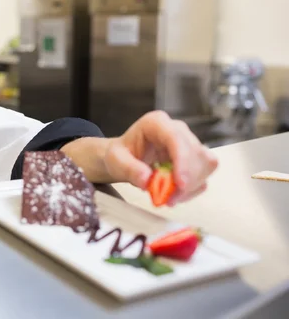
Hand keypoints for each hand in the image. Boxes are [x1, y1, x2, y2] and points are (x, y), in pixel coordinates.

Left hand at [103, 111, 218, 205]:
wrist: (123, 158)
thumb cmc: (119, 155)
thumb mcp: (115, 160)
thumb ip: (129, 169)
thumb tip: (146, 179)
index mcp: (156, 123)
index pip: (176, 138)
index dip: (183, 161)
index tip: (180, 184)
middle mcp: (176, 129)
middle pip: (196, 152)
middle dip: (187, 179)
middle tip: (168, 198)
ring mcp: (188, 143)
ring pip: (206, 164)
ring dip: (191, 186)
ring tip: (169, 197)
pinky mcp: (194, 159)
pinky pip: (203, 176)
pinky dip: (192, 190)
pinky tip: (175, 195)